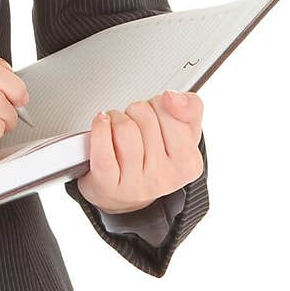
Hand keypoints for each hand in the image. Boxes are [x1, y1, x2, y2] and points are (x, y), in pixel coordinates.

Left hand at [75, 90, 204, 213]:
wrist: (122, 193)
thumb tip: (174, 97)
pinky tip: (102, 124)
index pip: (174, 109)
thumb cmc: (152, 159)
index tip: (158, 114)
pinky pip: (103, 148)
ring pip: (125, 128)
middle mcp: (164, 177)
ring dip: (116, 118)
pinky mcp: (108, 183)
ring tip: (117, 127)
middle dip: (136, 110)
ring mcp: (135, 183)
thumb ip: (190, 108)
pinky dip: (100, 129)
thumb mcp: (182, 134)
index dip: (159, 103)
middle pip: (145, 115)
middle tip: (136, 123)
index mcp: (188, 163)